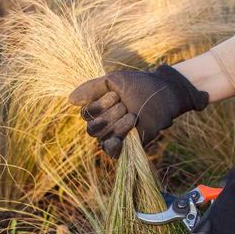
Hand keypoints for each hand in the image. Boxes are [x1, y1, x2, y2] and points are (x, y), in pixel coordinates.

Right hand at [68, 64, 208, 157]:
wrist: (164, 94)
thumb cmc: (139, 85)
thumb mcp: (113, 81)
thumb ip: (91, 88)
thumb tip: (70, 100)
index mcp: (97, 108)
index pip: (86, 114)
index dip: (99, 105)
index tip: (117, 95)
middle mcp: (103, 123)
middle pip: (93, 128)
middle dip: (110, 115)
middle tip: (126, 105)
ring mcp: (114, 135)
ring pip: (102, 138)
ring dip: (117, 125)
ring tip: (133, 115)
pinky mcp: (127, 145)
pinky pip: (111, 152)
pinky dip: (114, 144)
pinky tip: (122, 137)